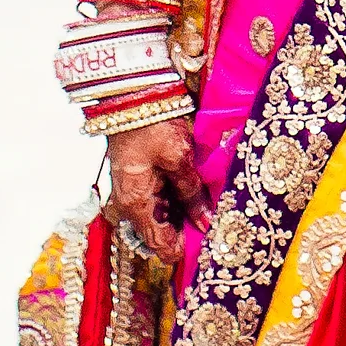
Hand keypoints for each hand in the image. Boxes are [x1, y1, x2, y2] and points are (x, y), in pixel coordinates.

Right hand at [108, 115, 205, 265]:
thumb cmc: (152, 126)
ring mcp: (133, 194)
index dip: (185, 248)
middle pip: (162, 233)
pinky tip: (194, 189)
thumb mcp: (178, 159)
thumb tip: (206, 222)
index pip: (161, 245)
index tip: (208, 240)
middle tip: (214, 217)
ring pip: (162, 217)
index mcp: (137, 205)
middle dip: (187, 229)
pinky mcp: (138, 182)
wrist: (132, 98)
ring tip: (208, 201)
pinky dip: (177, 199)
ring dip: (184, 212)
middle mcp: (131, 206)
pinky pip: (159, 201)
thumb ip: (192, 193)